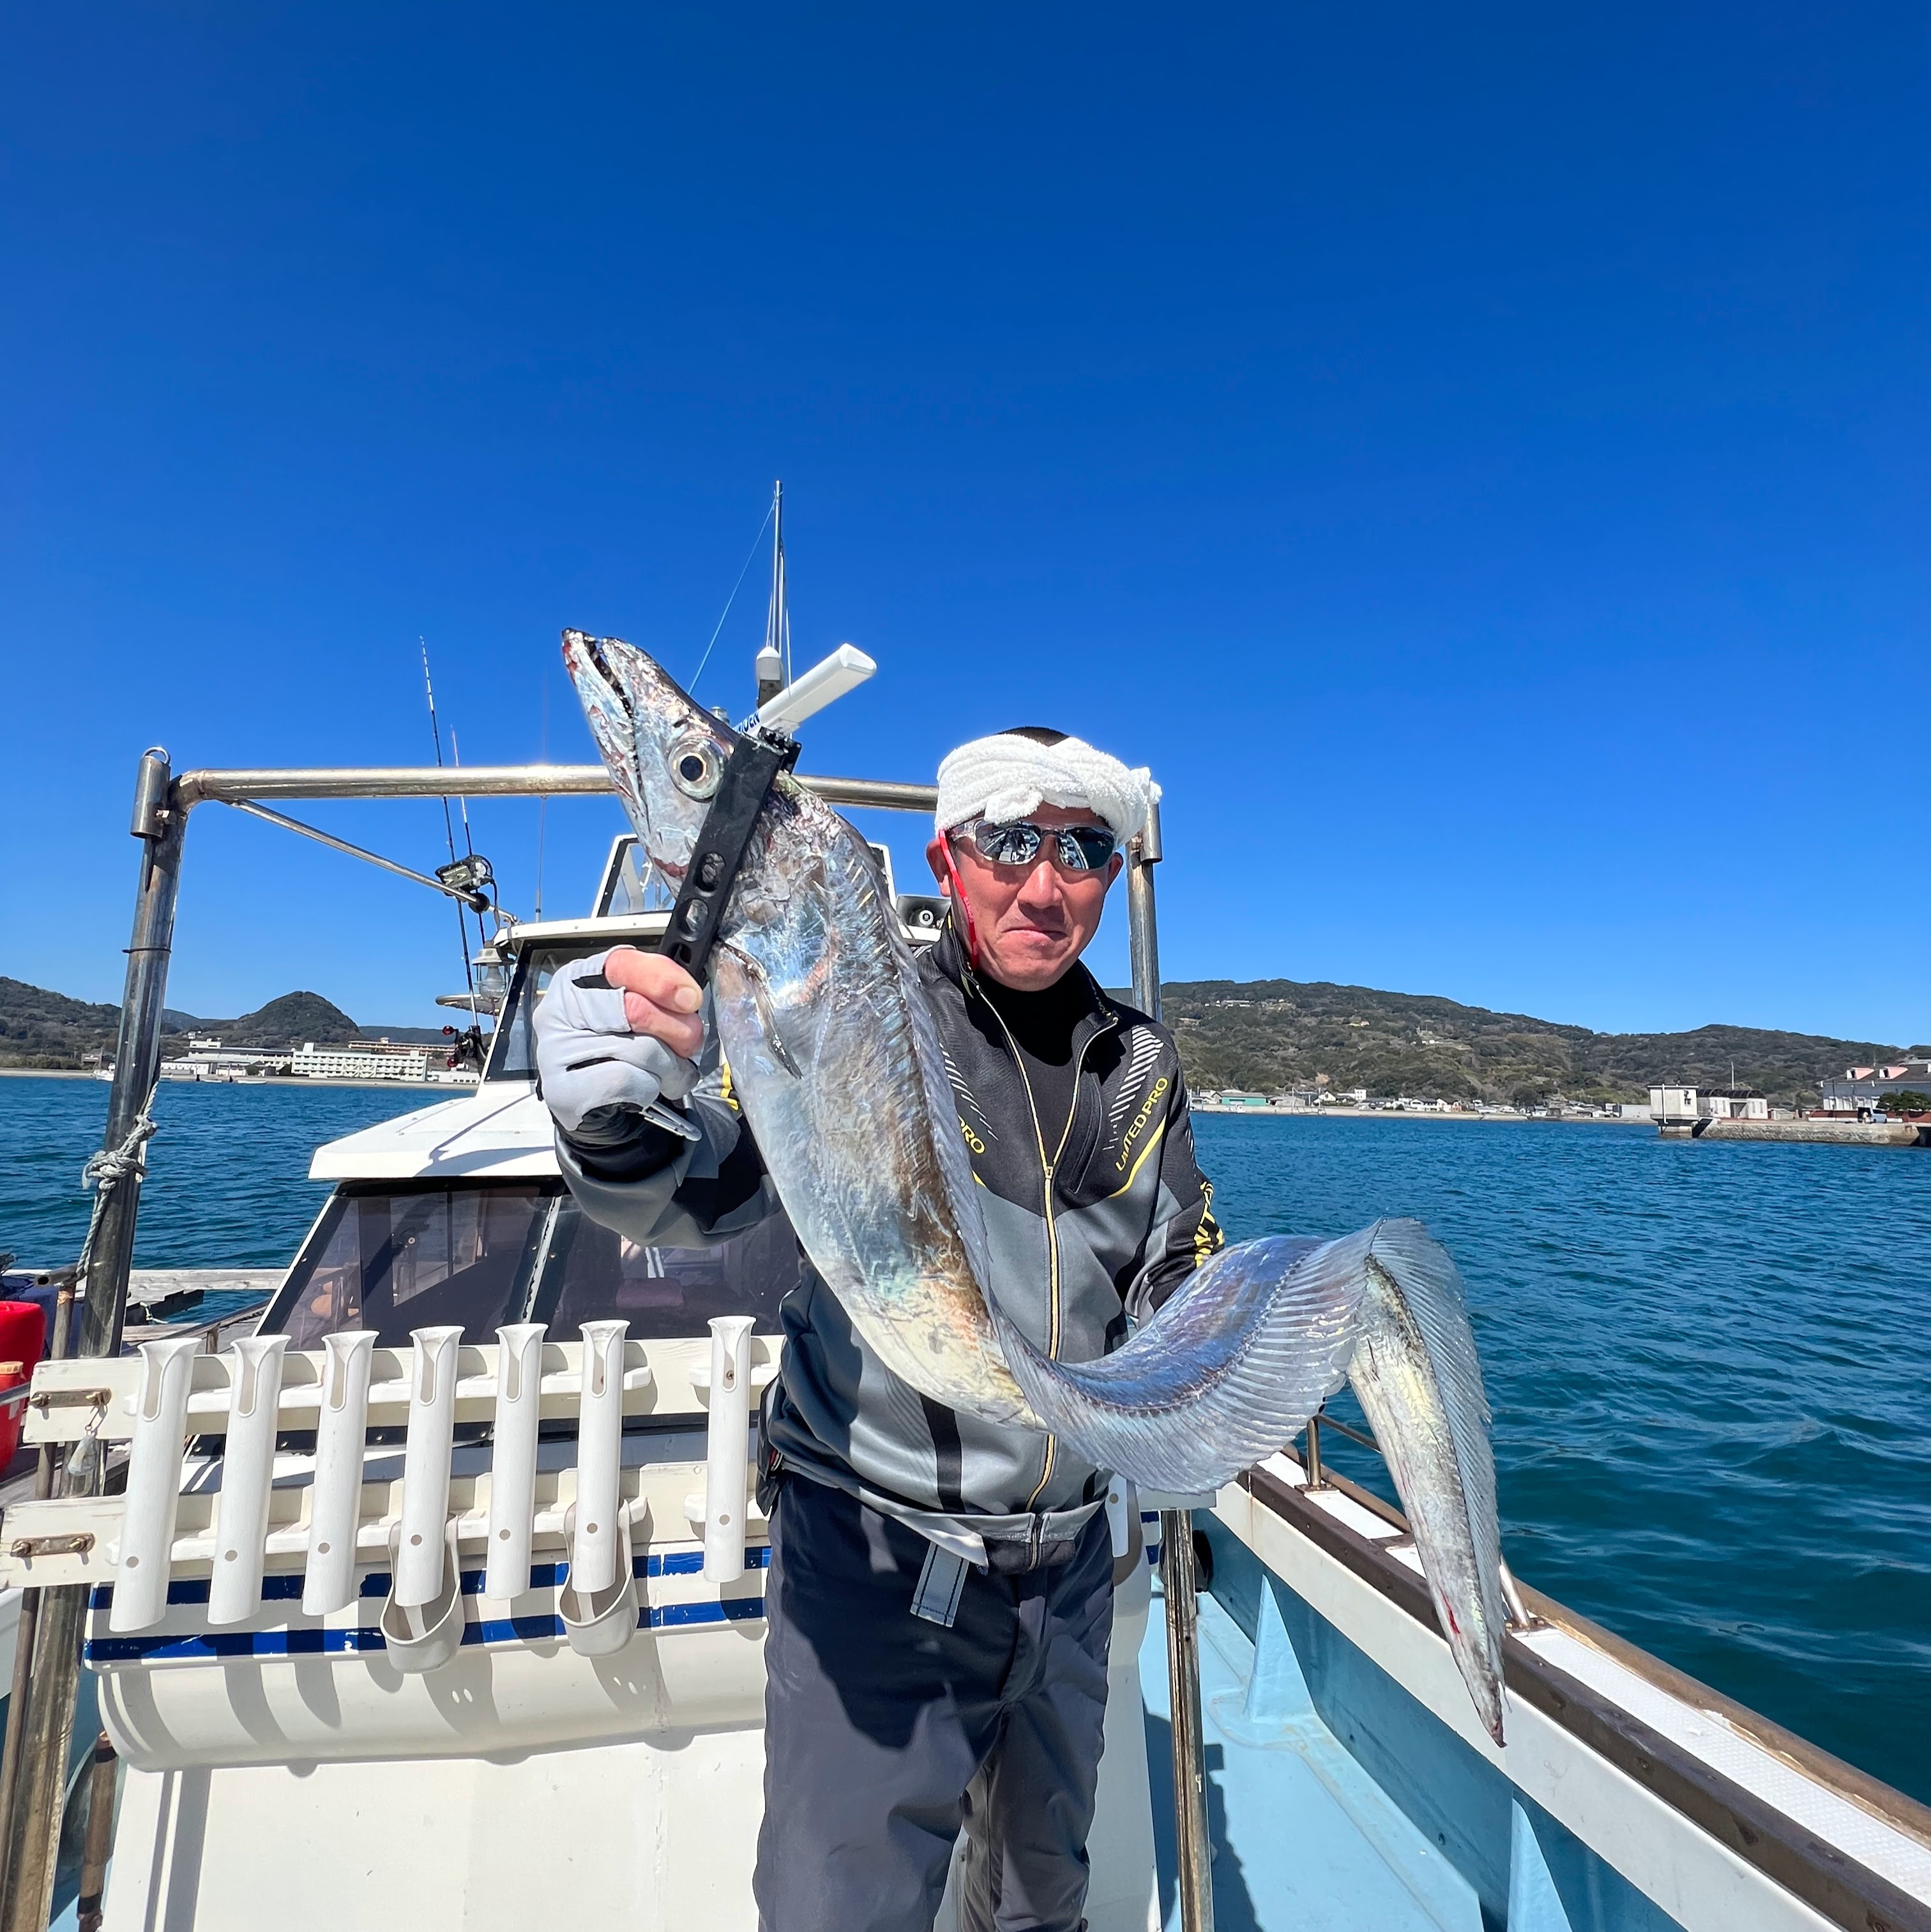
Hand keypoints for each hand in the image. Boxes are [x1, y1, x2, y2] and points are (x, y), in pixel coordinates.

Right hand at [534, 947, 701, 1136]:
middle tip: (689, 1042)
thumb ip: (657, 996)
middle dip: (676, 1029)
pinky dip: (649, 1088)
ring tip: (664, 1071)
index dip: (662, 979)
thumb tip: (687, 997)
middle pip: (635, 1009)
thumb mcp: (635, 1013)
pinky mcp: (565, 1089)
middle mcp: (560, 1010)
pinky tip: (642, 1089)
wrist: (590, 1103)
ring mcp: (557, 1050)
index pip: (620, 964)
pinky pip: (629, 1081)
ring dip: (668, 1066)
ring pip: (640, 1050)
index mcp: (577, 980)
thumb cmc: (615, 1051)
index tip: (690, 998)